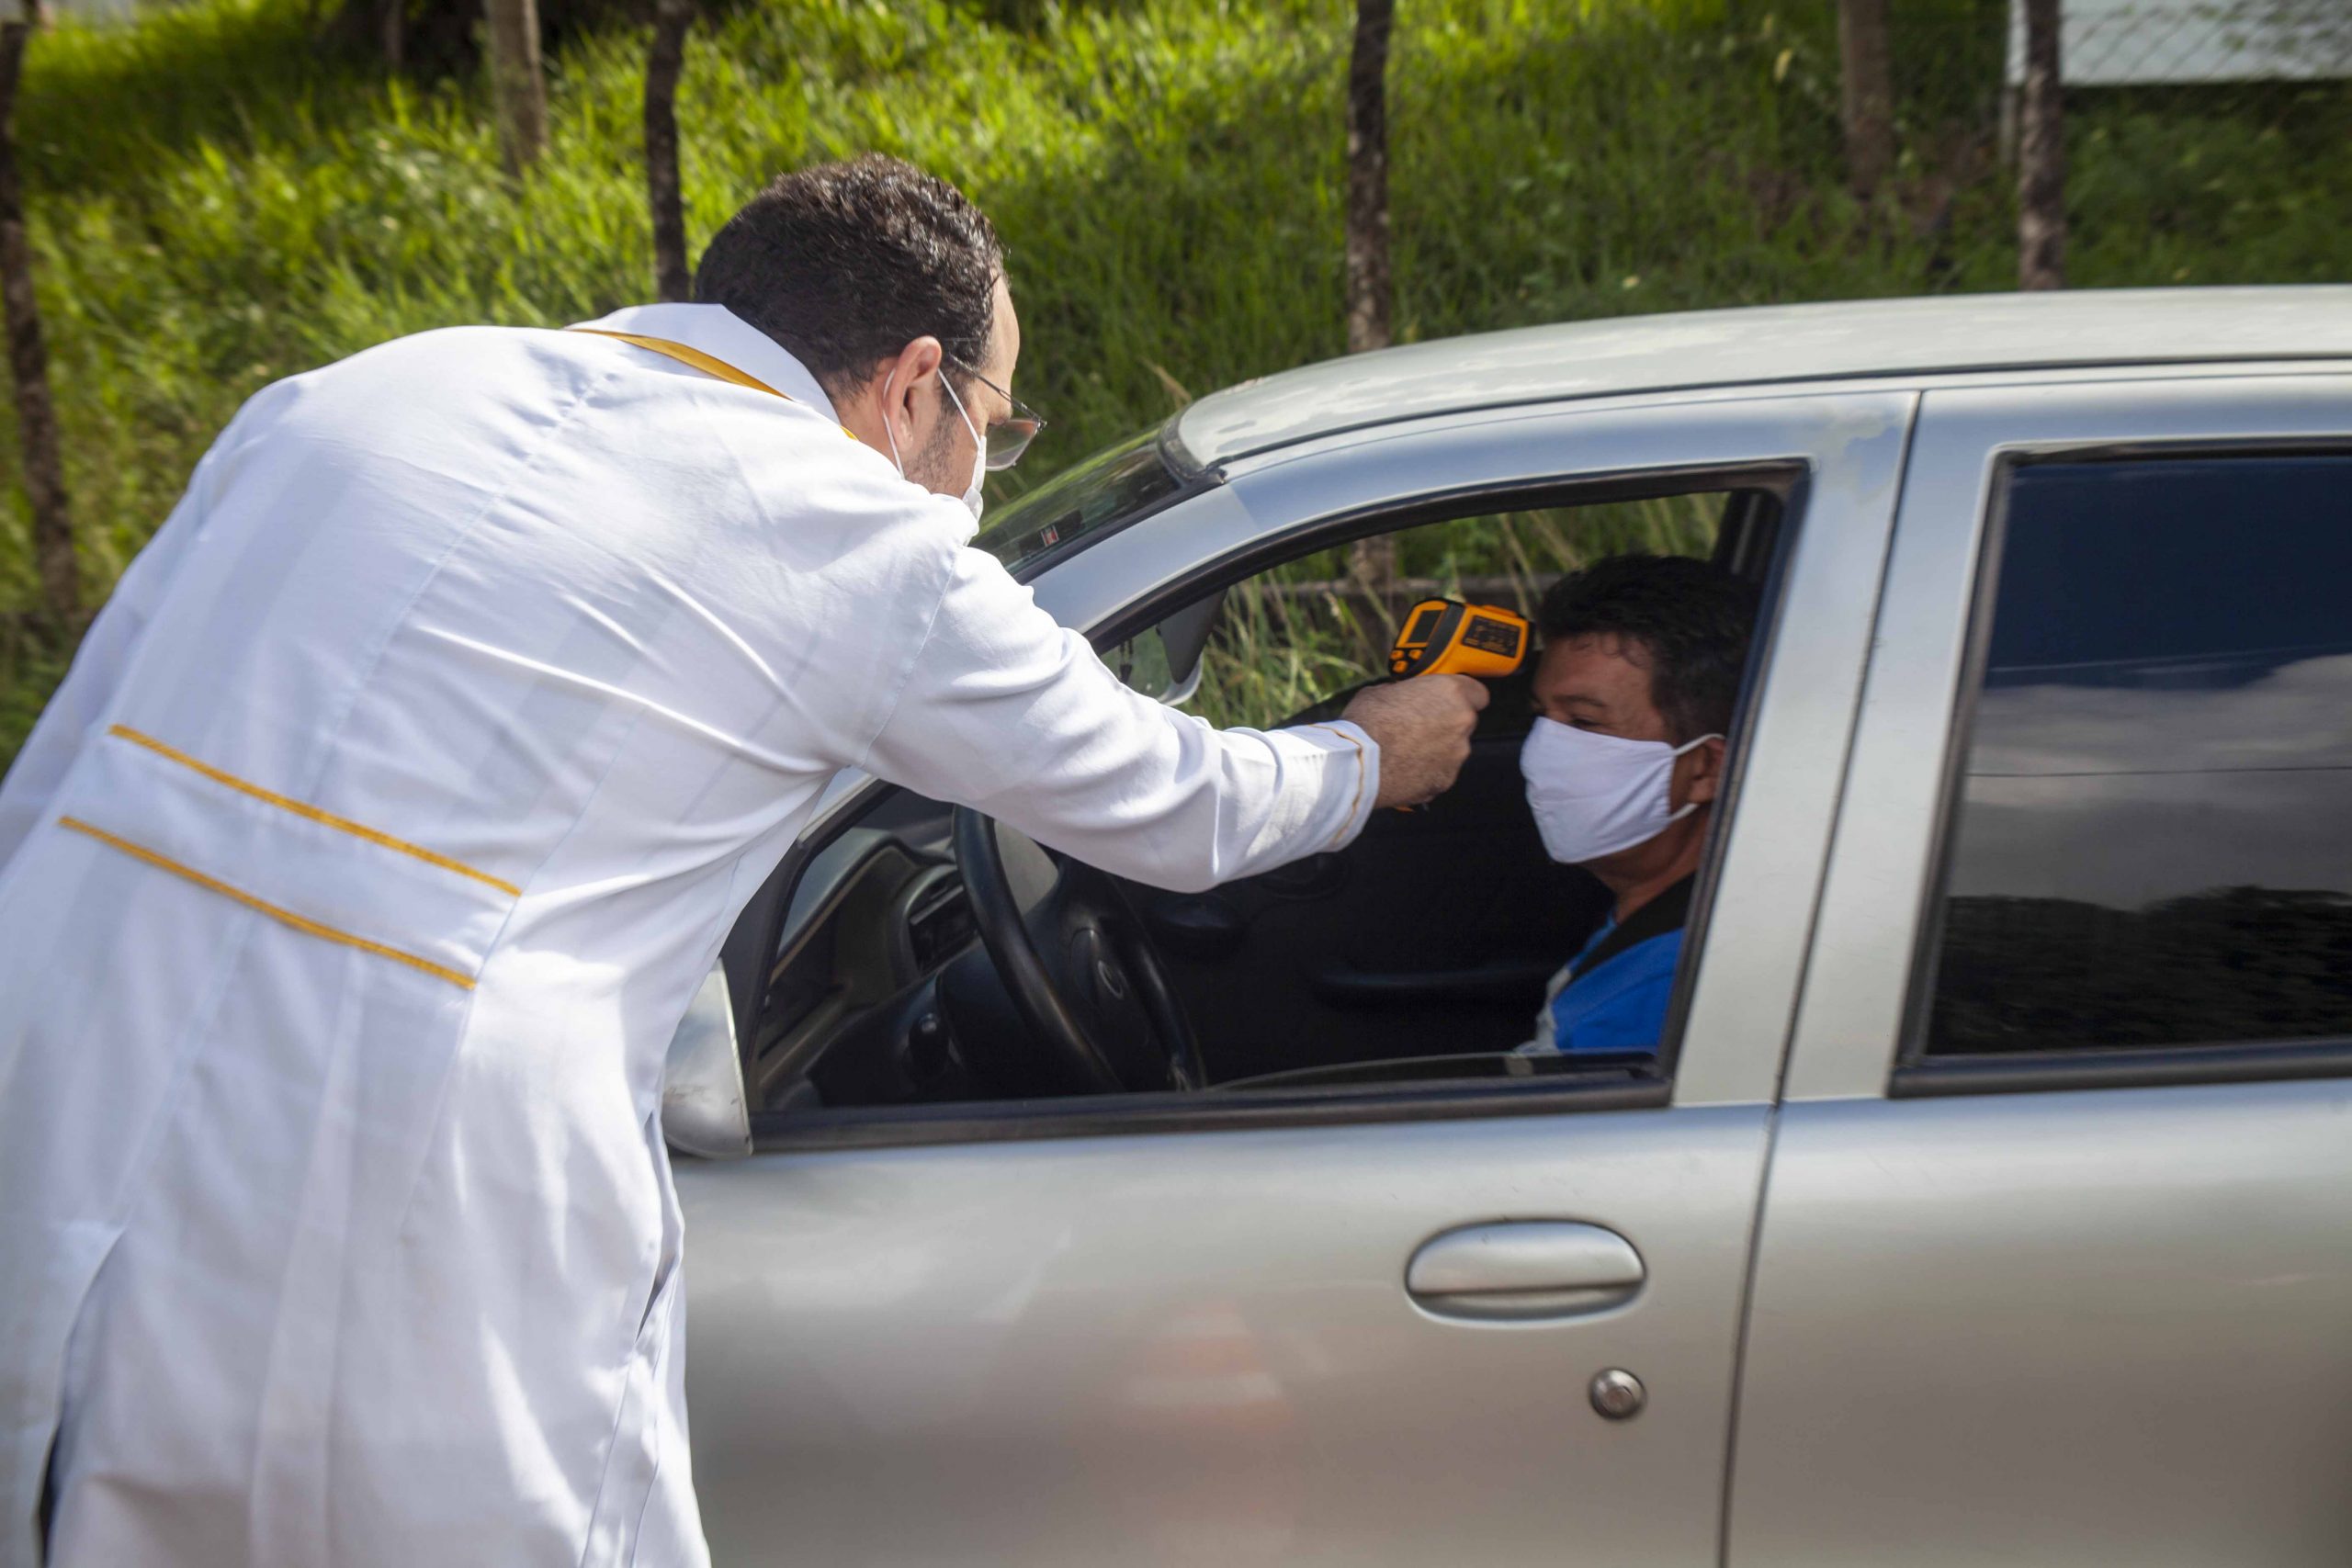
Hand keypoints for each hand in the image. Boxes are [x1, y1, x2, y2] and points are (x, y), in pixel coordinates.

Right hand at [1341, 675, 1488, 808]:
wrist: (1357, 764)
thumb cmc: (1366, 723)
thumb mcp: (1381, 692)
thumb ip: (1403, 693)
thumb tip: (1401, 696)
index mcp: (1451, 692)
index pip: (1478, 692)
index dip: (1463, 697)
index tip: (1449, 701)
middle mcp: (1462, 722)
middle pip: (1464, 722)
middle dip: (1446, 724)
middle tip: (1418, 726)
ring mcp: (1457, 754)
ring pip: (1454, 749)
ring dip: (1437, 749)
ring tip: (1406, 751)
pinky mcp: (1446, 780)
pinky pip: (1441, 772)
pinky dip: (1428, 771)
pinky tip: (1404, 769)